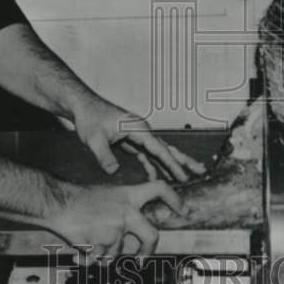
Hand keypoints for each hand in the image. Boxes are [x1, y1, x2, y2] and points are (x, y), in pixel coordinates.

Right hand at [45, 179, 181, 263]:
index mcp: (128, 195)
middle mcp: (127, 211)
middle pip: (152, 235)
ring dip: (103, 254)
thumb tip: (135, 232)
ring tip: (88, 242)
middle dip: (148, 251)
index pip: (159, 189)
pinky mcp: (104, 243)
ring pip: (118, 253)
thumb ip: (125, 210)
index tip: (183, 209)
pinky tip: (80, 250)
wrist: (58, 203)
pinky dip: (90, 259)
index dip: (174, 198)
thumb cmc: (79, 200)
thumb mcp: (109, 196)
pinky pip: (101, 260)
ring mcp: (116, 229)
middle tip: (141, 259)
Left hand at [73, 96, 204, 181]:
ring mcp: (137, 135)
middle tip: (201, 171)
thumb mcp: (93, 139)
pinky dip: (153, 165)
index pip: (159, 149)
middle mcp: (142, 130)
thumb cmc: (89, 117)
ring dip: (171, 165)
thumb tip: (114, 171)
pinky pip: (146, 155)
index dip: (172, 164)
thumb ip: (104, 155)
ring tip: (185, 177)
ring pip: (158, 152)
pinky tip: (157, 177)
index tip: (183, 176)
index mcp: (138, 128)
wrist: (82, 106)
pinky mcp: (131, 140)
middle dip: (183, 161)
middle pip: (166, 148)